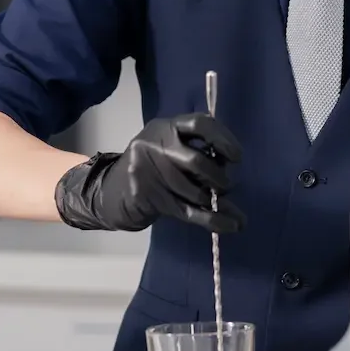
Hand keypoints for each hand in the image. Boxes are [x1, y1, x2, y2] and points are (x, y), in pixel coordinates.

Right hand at [54, 114, 244, 232]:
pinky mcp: (148, 198)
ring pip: (192, 191)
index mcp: (165, 127)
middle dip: (218, 177)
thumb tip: (231, 166)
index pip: (199, 124)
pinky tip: (232, 226)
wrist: (112, 189)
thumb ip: (196, 148)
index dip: (223, 139)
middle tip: (226, 185)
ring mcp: (149, 173)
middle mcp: (155, 145)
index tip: (236, 156)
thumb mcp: (169, 145)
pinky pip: (188, 211)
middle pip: (196, 161)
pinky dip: (214, 220)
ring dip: (213, 200)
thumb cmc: (153, 163)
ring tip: (219, 202)